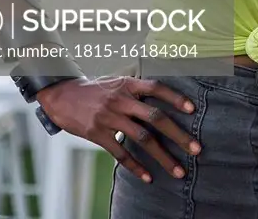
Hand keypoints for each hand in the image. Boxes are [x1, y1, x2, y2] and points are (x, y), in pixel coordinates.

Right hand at [36, 75, 201, 182]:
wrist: (61, 95)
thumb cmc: (93, 89)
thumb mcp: (116, 81)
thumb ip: (135, 88)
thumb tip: (159, 95)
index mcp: (127, 84)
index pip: (156, 88)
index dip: (175, 98)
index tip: (192, 110)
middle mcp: (121, 100)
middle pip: (155, 117)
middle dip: (178, 134)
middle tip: (197, 148)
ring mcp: (110, 118)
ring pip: (142, 139)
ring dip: (163, 157)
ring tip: (179, 171)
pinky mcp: (98, 134)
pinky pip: (121, 153)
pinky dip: (136, 167)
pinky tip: (148, 177)